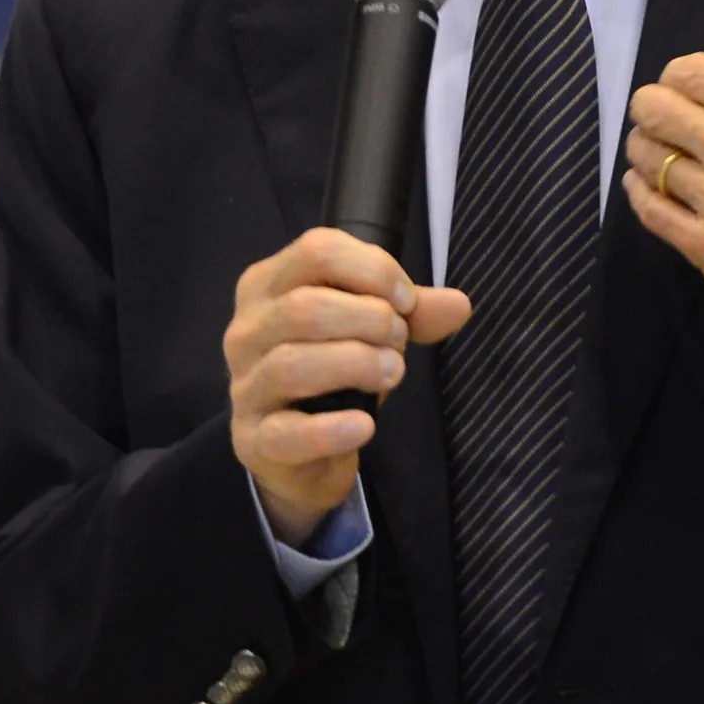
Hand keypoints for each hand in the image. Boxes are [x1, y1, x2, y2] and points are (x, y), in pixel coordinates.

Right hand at [224, 227, 470, 544]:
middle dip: (370, 320)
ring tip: (393, 372)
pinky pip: (288, 433)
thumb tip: (459, 304)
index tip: (407, 300)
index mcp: (267, 286)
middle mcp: (246, 331)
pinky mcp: (253, 440)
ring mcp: (244, 386)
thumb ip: (411, 313)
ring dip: (357, 364)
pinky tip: (365, 425)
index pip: (316, 251)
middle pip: (305, 306)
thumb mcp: (369, 331)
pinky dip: (333, 429)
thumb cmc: (331, 374)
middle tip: (400, 343)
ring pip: (293, 364)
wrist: (300, 453)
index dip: (373, 269)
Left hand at [621, 53, 703, 355]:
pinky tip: (647, 186)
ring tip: (658, 157)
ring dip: (646, 151)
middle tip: (661, 122)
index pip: (690, 71)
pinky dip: (639, 190)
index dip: (676, 79)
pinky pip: (647, 208)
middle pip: (655, 108)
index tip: (682, 92)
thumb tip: (702, 104)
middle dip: (652, 109)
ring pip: (645, 155)